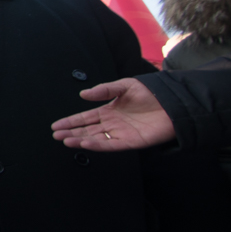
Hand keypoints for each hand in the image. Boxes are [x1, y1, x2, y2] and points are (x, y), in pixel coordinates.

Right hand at [51, 78, 174, 150]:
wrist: (174, 103)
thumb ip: (104, 90)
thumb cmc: (151, 93)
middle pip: (87, 130)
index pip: (85, 118)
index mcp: (109, 111)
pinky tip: (85, 144)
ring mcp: (121, 134)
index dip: (70, 121)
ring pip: (95, 139)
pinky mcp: (131, 142)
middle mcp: (112, 124)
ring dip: (80, 140)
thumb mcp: (125, 86)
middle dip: (70, 133)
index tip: (56, 125)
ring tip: (65, 140)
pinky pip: (111, 145)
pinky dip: (97, 146)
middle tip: (56, 135)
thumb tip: (83, 95)